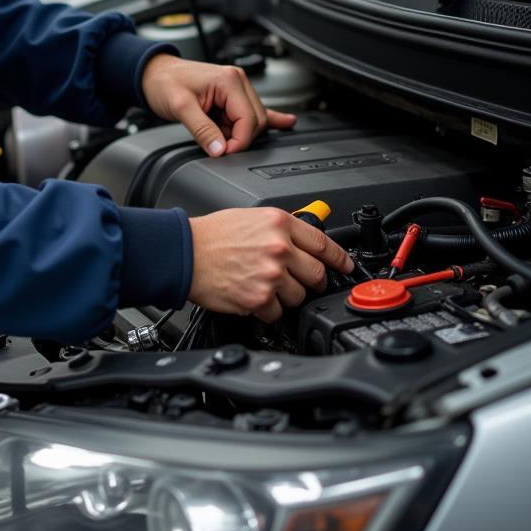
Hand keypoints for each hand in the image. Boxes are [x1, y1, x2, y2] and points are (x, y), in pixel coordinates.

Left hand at [140, 53, 296, 155]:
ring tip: (214, 132)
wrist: (154, 72)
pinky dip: (267, 119)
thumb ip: (202, 130)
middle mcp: (238, 82)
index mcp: (229, 81)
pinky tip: (286, 122)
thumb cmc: (164, 82)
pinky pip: (253, 111)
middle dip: (239, 139)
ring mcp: (237, 88)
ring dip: (236, 133)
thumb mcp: (180, 107)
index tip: (223, 153)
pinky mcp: (232, 96)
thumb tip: (220, 150)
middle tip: (217, 147)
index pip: (249, 120)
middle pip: (256, 122)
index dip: (238, 142)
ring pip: (252, 121)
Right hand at [187, 207, 353, 322]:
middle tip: (298, 280)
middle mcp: (279, 248)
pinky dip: (268, 309)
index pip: (324, 244)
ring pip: (299, 296)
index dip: (340, 259)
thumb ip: (281, 229)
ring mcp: (271, 275)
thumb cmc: (211, 235)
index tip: (346, 267)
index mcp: (279, 223)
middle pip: (317, 274)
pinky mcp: (259, 298)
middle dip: (311, 280)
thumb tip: (305, 244)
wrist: (184, 253)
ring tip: (265, 284)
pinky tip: (253, 295)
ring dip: (287, 296)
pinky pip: (278, 313)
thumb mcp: (251, 217)